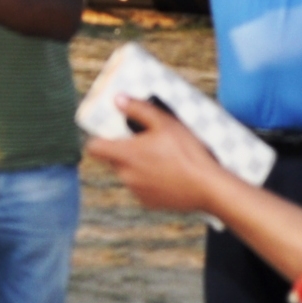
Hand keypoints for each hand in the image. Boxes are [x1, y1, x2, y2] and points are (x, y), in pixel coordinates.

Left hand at [85, 96, 228, 215]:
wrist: (208, 187)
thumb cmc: (188, 152)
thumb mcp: (165, 123)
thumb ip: (139, 109)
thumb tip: (118, 99)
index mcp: (126, 154)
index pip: (94, 148)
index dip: (99, 139)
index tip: (111, 134)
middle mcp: (126, 175)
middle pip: (114, 160)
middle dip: (125, 151)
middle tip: (147, 142)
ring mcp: (136, 191)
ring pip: (129, 174)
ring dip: (138, 167)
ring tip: (163, 159)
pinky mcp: (148, 203)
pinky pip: (142, 188)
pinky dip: (150, 182)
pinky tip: (169, 175)